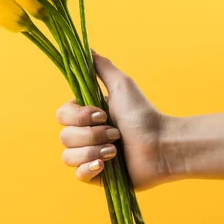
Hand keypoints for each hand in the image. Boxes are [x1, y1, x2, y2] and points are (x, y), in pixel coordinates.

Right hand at [56, 51, 170, 189]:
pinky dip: (89, 168)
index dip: (79, 116)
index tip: (103, 114)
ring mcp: (88, 156)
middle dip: (91, 135)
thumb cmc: (143, 114)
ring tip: (116, 151)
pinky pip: (78, 175)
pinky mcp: (96, 176)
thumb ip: (101, 67)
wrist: (161, 145)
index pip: (62, 116)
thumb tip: (86, 47)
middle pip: (64, 137)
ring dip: (93, 151)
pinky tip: (106, 165)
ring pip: (68, 157)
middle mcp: (84, 136)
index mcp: (86, 116)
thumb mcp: (122, 85)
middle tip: (116, 133)